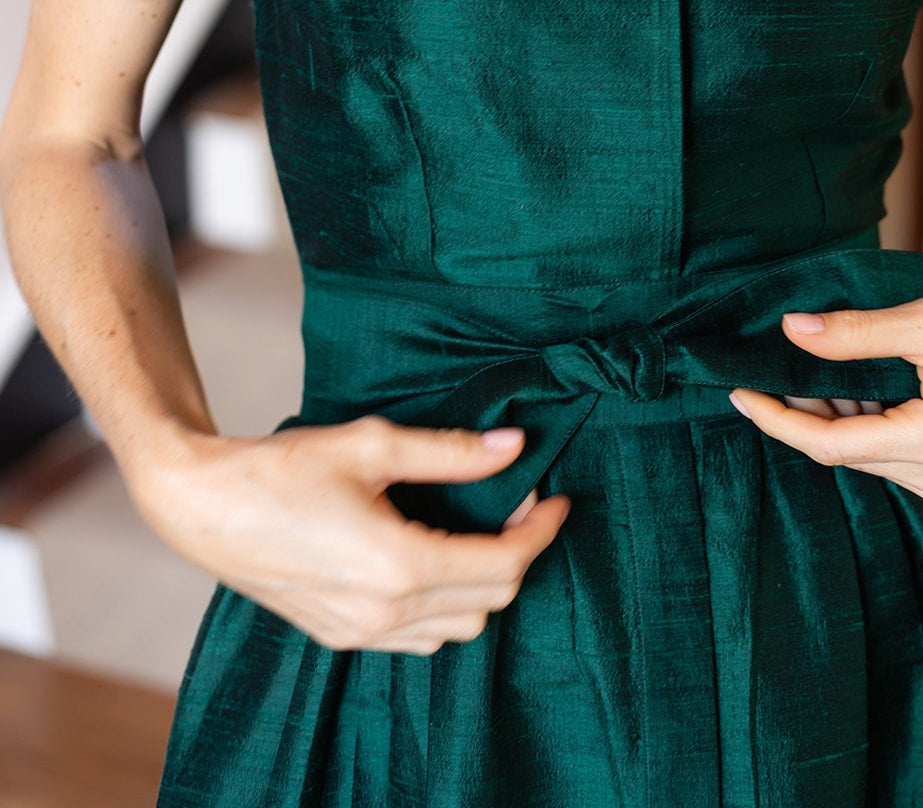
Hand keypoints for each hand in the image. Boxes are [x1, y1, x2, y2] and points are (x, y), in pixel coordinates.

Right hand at [130, 417, 567, 653]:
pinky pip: (418, 637)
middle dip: (518, 554)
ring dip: (484, 585)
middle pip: (489, 601)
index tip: (557, 499)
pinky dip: (445, 605)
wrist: (203, 507)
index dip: (539, 532)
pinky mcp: (340, 636)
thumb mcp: (371, 445)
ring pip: (458, 628)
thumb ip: (449, 451)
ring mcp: (361, 633)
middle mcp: (385, 612)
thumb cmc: (283, 467)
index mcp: (399, 565)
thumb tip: (513, 447)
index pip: (502, 565)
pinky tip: (437, 559)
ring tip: (482, 530)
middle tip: (521, 505)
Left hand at [729, 296, 922, 511]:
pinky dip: (870, 431)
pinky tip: (865, 396)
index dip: (776, 421)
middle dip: (804, 414)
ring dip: (838, 422)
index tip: (738, 394)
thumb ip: (856, 333)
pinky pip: (892, 464)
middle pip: (844, 454)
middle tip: (777, 370)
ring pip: (866, 461)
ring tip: (827, 375)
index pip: (829, 445)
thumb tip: (792, 330)